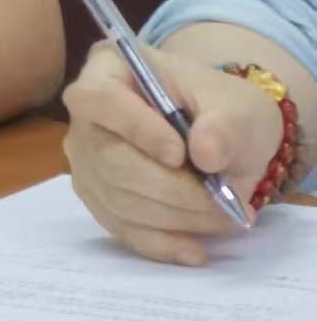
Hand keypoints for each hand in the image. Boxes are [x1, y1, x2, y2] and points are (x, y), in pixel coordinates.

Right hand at [62, 42, 286, 264]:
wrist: (219, 132)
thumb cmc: (220, 106)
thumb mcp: (237, 105)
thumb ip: (225, 125)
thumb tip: (206, 155)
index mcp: (107, 70)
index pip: (101, 99)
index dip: (136, 129)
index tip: (180, 154)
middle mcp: (83, 116)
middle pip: (110, 159)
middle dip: (173, 190)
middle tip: (226, 203)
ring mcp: (86, 160)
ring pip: (118, 200)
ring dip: (177, 218)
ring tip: (225, 218)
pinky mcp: (98, 198)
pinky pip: (121, 228)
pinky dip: (161, 244)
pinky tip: (195, 249)